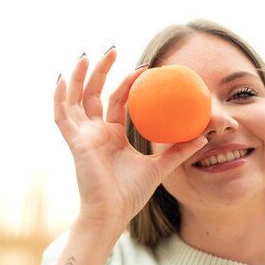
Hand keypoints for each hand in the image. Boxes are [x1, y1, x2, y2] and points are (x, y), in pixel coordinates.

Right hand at [54, 48, 206, 230]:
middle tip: (113, 50)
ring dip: (79, 77)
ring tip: (87, 55)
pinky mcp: (76, 142)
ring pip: (76, 99)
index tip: (145, 67)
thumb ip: (178, 151)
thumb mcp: (159, 168)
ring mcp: (84, 136)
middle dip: (101, 70)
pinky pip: (62, 116)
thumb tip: (204, 136)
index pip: (118, 100)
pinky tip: (62, 79)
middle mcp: (96, 132)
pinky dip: (60, 98)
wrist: (112, 214)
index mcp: (112, 135)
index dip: (128, 82)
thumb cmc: (130, 195)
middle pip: (94, 93)